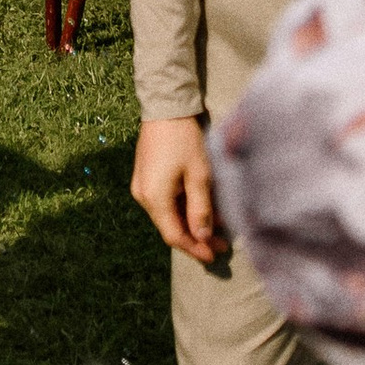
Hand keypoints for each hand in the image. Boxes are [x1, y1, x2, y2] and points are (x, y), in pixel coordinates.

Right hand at [131, 116, 226, 262]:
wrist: (165, 109)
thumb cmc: (183, 140)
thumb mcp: (198, 175)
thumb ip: (200, 209)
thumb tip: (203, 237)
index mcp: (154, 198)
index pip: (174, 236)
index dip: (194, 249)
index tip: (214, 256)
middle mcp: (143, 196)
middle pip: (170, 227)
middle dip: (196, 237)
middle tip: (221, 244)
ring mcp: (142, 186)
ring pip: (168, 215)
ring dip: (191, 222)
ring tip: (217, 225)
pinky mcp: (146, 177)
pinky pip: (165, 201)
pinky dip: (183, 208)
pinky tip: (201, 207)